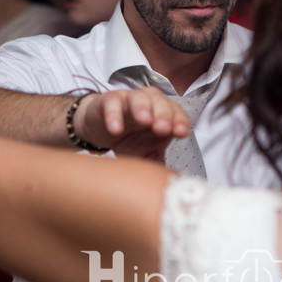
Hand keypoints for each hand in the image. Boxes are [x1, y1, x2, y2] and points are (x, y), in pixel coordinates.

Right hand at [74, 87, 190, 161]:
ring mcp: (130, 100)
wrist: (101, 128)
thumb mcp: (146, 155)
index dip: (181, 122)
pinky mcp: (109, 100)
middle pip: (161, 103)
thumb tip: (170, 183)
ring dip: (143, 107)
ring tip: (144, 120)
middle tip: (163, 128)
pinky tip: (115, 129)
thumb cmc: (129, 141)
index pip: (178, 114)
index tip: (181, 133)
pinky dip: (114, 114)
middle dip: (164, 115)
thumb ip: (159, 166)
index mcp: (164, 116)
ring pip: (139, 97)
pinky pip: (113, 103)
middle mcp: (150, 104)